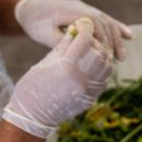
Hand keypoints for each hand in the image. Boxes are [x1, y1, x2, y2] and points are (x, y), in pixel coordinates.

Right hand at [3, 18, 111, 137]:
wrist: (33, 117)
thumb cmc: (33, 87)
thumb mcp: (45, 62)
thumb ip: (64, 45)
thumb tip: (76, 29)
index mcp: (66, 68)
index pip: (85, 41)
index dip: (86, 28)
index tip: (83, 23)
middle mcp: (81, 80)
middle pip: (101, 52)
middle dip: (97, 40)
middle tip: (90, 36)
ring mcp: (89, 91)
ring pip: (108, 66)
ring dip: (104, 53)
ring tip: (94, 48)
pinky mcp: (92, 98)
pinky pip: (105, 78)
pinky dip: (104, 67)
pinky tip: (95, 62)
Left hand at [15, 0, 133, 59]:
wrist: (31, 8)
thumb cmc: (36, 23)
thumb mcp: (44, 35)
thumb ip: (62, 42)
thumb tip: (80, 53)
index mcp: (73, 11)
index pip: (94, 24)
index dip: (102, 40)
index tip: (106, 56)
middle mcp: (83, 8)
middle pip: (105, 23)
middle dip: (113, 41)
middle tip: (118, 59)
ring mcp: (87, 9)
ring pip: (108, 22)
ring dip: (117, 38)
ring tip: (122, 56)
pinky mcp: (89, 13)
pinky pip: (106, 20)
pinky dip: (118, 28)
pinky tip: (130, 36)